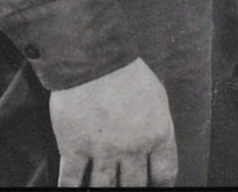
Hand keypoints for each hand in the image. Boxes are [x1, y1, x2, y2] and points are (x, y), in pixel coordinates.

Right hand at [49, 57, 177, 186]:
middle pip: (135, 185)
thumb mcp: (157, 97)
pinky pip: (72, 182)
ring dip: (105, 191)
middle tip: (129, 186)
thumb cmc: (127, 73)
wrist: (93, 59)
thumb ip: (157, 126)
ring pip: (105, 188)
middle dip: (133, 189)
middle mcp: (132, 148)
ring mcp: (102, 151)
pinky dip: (73, 190)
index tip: (155, 186)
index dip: (161, 184)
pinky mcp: (74, 149)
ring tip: (105, 189)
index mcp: (157, 134)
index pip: (165, 173)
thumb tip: (155, 146)